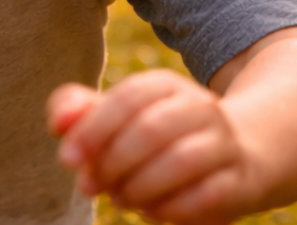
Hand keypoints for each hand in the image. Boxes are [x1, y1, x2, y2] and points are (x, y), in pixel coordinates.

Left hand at [48, 69, 259, 223]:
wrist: (235, 157)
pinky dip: (169, 208)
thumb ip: (82, 114)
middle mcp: (200, 107)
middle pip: (151, 130)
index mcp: (166, 85)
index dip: (92, 129)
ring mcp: (223, 143)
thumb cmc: (158, 139)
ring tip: (122, 197)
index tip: (69, 159)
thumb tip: (59, 123)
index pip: (127, 98)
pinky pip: (204, 195)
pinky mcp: (237, 181)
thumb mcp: (121, 119)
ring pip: (180, 161)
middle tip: (94, 185)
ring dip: (139, 187)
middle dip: (113, 163)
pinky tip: (152, 209)